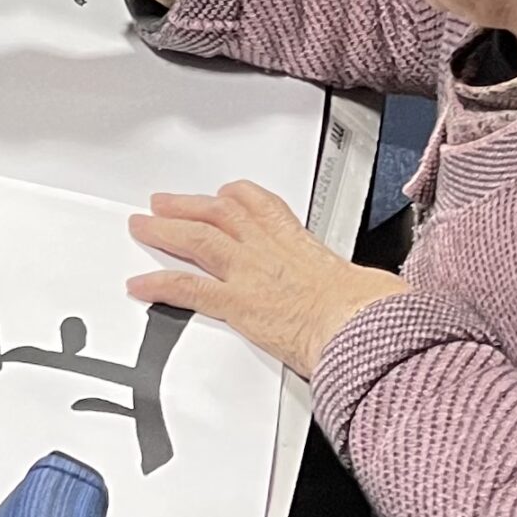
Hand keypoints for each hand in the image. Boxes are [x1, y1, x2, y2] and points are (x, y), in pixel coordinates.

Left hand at [127, 181, 408, 377]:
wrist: (362, 325)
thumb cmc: (369, 310)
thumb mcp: (364, 284)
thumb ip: (356, 285)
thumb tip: (377, 294)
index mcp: (299, 243)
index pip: (261, 206)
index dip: (236, 197)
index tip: (224, 192)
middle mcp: (269, 251)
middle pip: (219, 215)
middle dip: (188, 206)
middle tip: (164, 202)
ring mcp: (250, 274)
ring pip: (198, 240)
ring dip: (166, 230)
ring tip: (143, 226)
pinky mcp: (237, 303)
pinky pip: (189, 288)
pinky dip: (160, 284)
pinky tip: (140, 284)